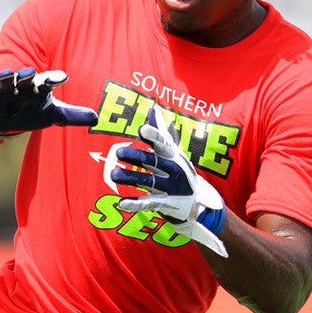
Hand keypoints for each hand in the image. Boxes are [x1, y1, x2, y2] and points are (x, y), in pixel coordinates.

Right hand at [0, 67, 97, 138]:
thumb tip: (97, 118)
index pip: (48, 81)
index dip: (54, 79)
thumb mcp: (55, 115)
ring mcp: (6, 92)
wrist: (8, 120)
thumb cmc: (34, 112)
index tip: (63, 78)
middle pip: (25, 77)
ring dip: (5, 78)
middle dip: (27, 74)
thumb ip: (74, 116)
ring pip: (5, 82)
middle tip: (30, 72)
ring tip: (6, 76)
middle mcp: (22, 86)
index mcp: (39, 87)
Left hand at [112, 105, 227, 256]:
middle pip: (152, 161)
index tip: (142, 129)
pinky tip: (122, 203)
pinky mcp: (164, 204)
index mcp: (173, 155)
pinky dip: (135, 204)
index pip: (164, 143)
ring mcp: (168, 188)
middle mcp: (172, 170)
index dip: (154, 136)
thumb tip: (154, 108)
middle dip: (136, 157)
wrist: (199, 201)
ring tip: (113, 174)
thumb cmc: (181, 171)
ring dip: (130, 178)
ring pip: (147, 181)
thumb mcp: (174, 151)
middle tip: (118, 152)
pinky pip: (147, 203)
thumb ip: (161, 132)